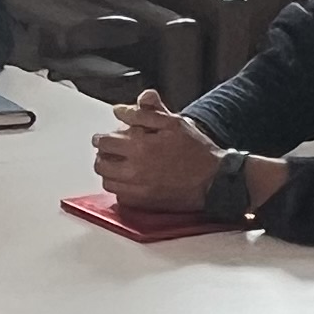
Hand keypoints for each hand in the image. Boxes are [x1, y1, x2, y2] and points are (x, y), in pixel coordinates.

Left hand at [92, 91, 227, 208]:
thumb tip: (119, 110)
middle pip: (101, 163)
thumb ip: (143, 113)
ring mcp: (138, 189)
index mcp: (140, 147)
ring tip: (120, 165)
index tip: (105, 137)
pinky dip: (120, 187)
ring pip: (107, 181)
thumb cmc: (196, 151)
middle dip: (103, 155)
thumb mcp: (173, 122)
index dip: (102, 137)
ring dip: (109, 171)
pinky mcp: (144, 203)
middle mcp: (135, 170)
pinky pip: (120, 195)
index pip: (104, 142)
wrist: (213, 180)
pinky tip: (130, 179)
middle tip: (111, 151)